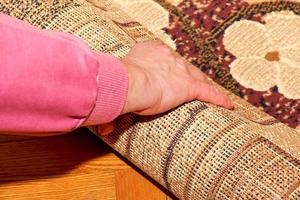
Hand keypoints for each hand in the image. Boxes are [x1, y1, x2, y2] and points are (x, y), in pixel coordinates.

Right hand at [98, 41, 232, 134]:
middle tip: (190, 81)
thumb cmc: (121, 83)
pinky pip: (208, 92)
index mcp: (150, 52)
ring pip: (197, 76)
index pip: (164, 58)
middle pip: (183, 65)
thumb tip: (104, 130)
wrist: (130, 82)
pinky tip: (227, 105)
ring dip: (202, 83)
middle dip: (187, 73)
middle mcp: (167, 57)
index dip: (169, 65)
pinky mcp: (189, 85)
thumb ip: (116, 108)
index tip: (168, 72)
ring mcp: (180, 70)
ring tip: (208, 91)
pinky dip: (218, 98)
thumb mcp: (120, 89)